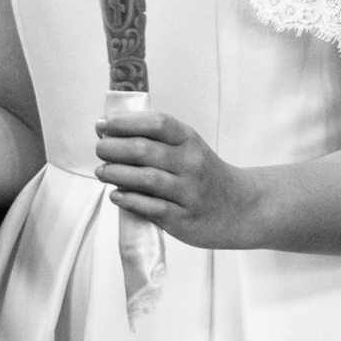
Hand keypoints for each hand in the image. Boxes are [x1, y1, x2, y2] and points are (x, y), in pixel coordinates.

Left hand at [95, 110, 264, 248]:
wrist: (241, 207)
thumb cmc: (205, 174)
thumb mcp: (189, 148)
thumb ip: (157, 140)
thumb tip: (111, 133)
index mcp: (189, 140)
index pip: (156, 123)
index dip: (125, 122)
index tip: (103, 124)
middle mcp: (190, 163)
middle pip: (144, 150)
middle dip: (113, 148)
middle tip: (100, 149)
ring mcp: (188, 192)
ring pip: (144, 179)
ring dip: (115, 173)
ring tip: (102, 172)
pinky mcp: (182, 218)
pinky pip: (150, 207)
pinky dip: (128, 199)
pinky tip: (116, 195)